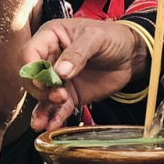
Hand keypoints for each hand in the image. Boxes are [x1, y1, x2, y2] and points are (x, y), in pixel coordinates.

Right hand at [19, 17, 152, 131]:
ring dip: (41, 109)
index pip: (30, 53)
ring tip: (42, 123)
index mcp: (51, 37)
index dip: (33, 69)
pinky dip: (54, 117)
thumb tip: (61, 71)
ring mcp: (59, 79)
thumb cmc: (113, 36)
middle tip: (59, 96)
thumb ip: (78, 53)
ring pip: (42, 96)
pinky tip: (52, 126)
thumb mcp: (96, 37)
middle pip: (33, 78)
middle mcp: (50, 58)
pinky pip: (58, 108)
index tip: (43, 80)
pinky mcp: (70, 94)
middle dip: (41, 91)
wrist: (132, 54)